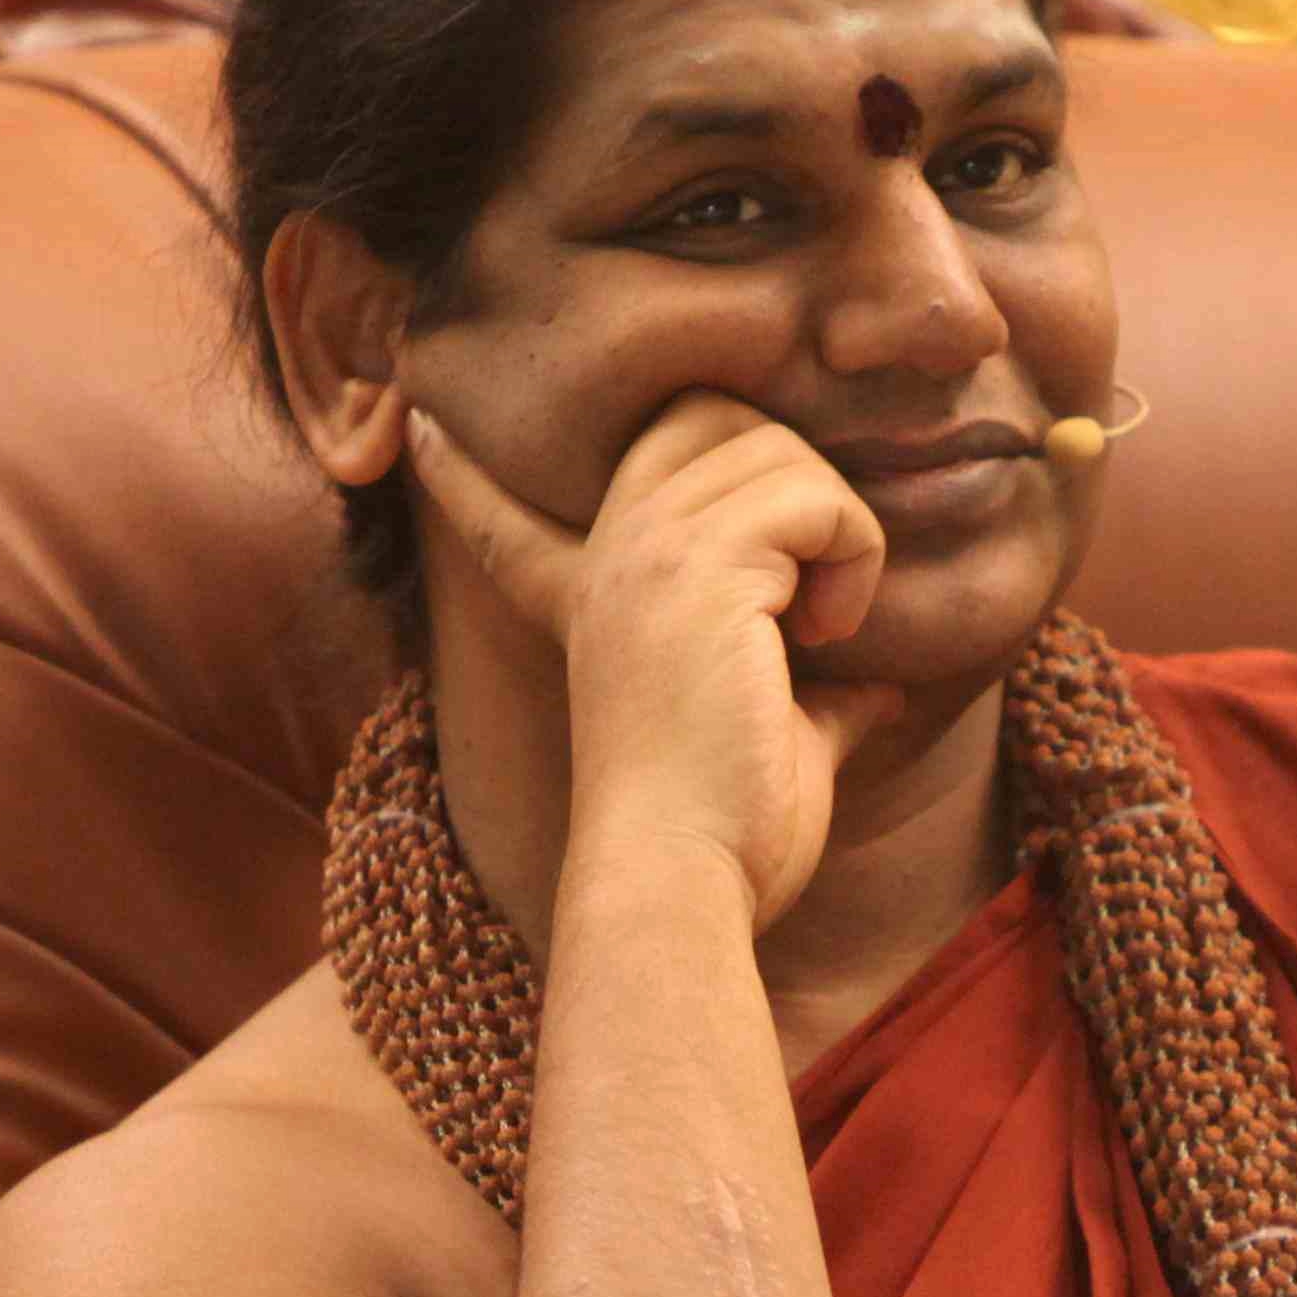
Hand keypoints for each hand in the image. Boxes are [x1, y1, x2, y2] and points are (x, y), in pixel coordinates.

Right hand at [408, 394, 898, 930]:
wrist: (684, 879)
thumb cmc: (726, 837)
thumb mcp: (767, 743)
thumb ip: (812, 699)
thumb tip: (876, 694)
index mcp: (599, 599)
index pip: (515, 514)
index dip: (466, 478)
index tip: (421, 433)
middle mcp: (610, 555)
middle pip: (712, 417)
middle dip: (796, 479)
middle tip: (815, 595)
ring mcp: (645, 551)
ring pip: (777, 449)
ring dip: (840, 528)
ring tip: (826, 626)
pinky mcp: (697, 567)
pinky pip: (815, 497)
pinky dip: (854, 553)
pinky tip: (828, 632)